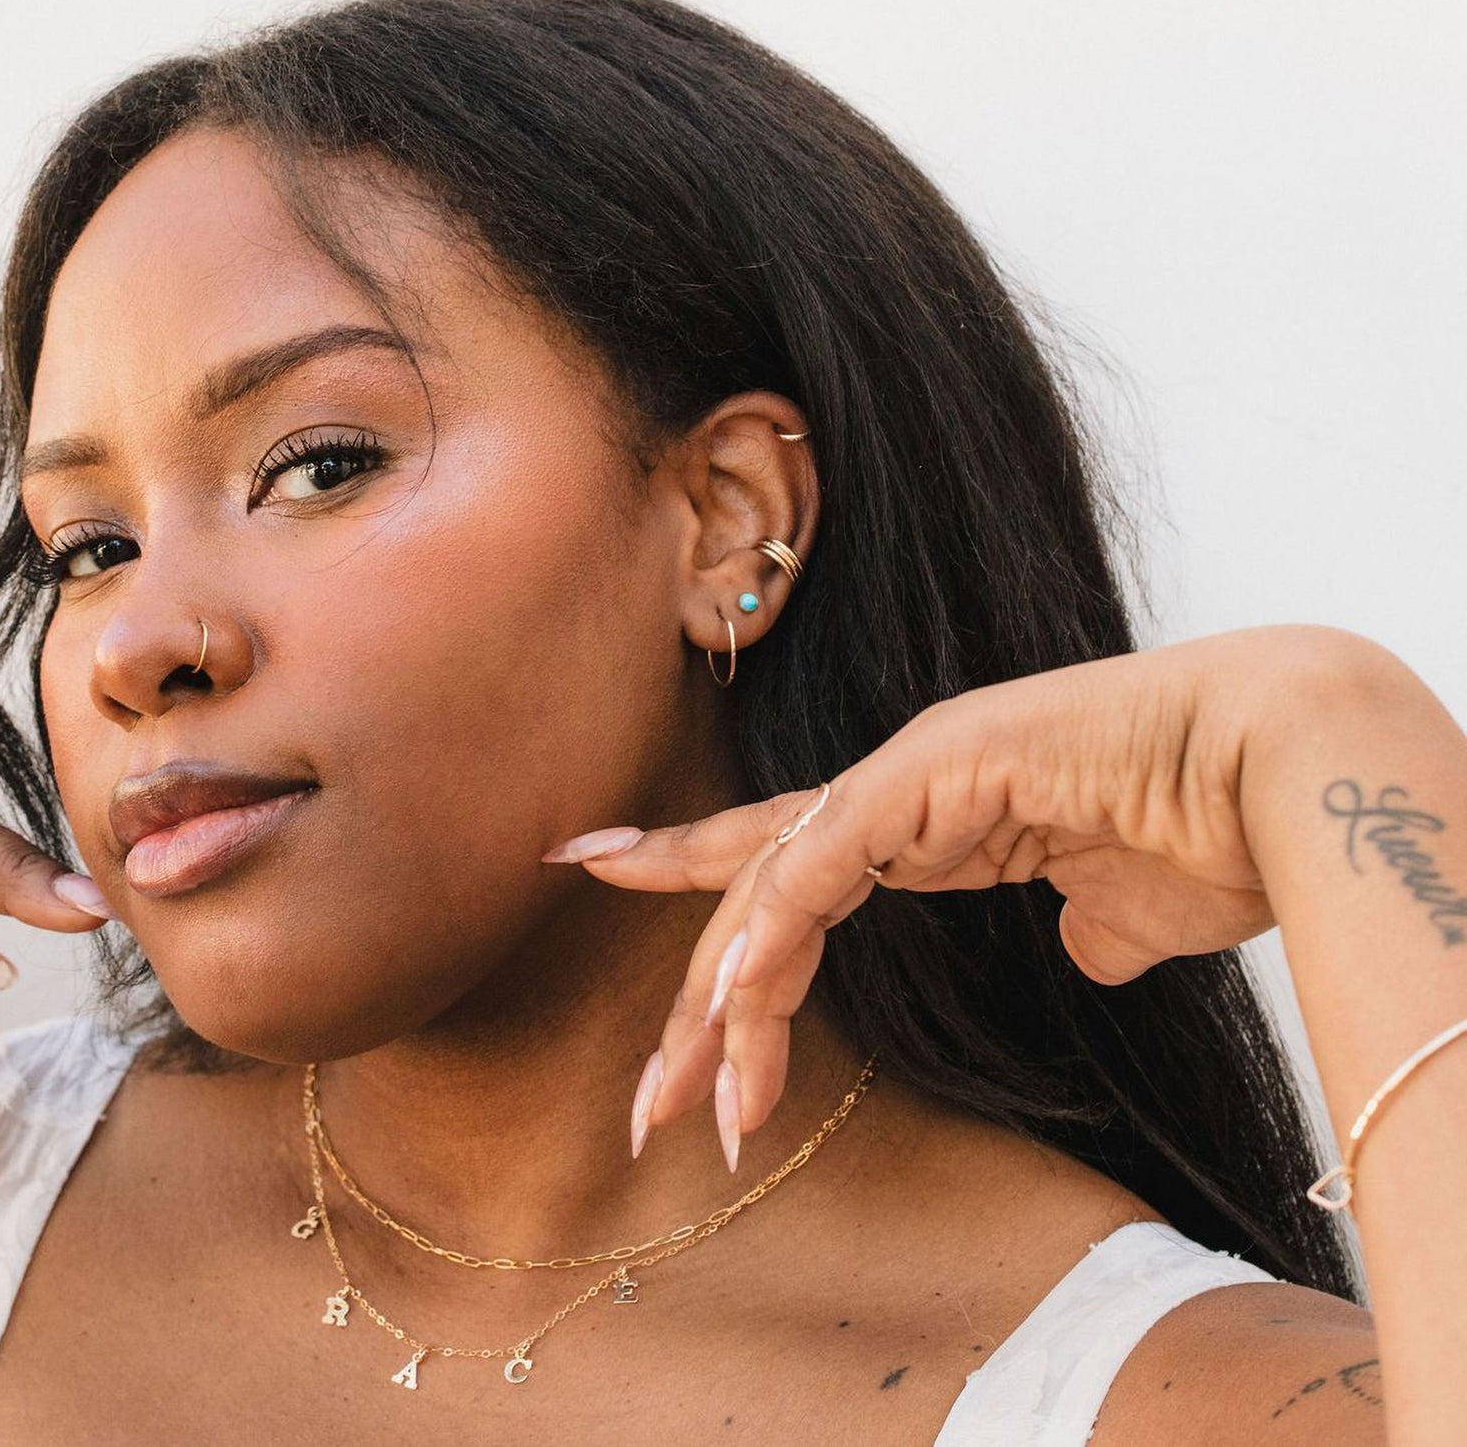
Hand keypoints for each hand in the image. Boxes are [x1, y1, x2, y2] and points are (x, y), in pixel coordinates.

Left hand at [544, 624, 1379, 1168]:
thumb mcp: (1124, 914)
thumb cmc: (1217, 832)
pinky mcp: (928, 769)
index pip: (782, 849)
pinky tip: (738, 1014)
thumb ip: (1080, 931)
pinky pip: (818, 866)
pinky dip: (770, 941)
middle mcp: (896, 784)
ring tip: (691, 1110)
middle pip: (756, 892)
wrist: (1284, 772)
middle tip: (647, 1107)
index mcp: (928, 810)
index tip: (596, 865)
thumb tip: (1082, 952)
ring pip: (769, 890)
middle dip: (699, 1005)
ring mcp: (905, 770)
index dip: (691, 864)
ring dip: (724, 1008)